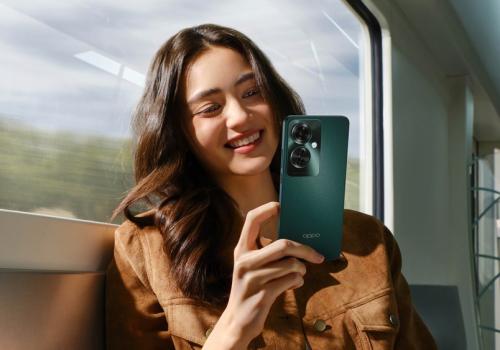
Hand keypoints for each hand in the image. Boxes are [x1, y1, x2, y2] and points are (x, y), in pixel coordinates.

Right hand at [203, 201, 324, 348]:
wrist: (237, 320)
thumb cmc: (251, 288)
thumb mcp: (251, 266)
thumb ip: (265, 252)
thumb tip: (295, 241)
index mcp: (241, 250)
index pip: (251, 220)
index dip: (267, 209)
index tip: (281, 207)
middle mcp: (244, 261)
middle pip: (283, 244)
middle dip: (304, 249)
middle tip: (317, 255)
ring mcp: (252, 278)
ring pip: (291, 264)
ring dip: (301, 270)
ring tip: (298, 274)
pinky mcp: (263, 294)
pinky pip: (291, 280)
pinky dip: (298, 282)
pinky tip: (293, 285)